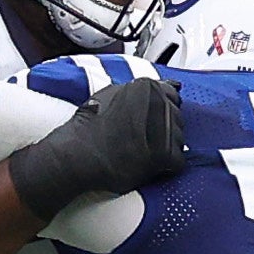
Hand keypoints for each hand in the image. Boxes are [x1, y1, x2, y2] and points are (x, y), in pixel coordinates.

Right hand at [10, 78, 185, 222]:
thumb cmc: (86, 129)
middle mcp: (161, 103)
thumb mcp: (108, 95)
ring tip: (138, 154)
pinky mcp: (164, 154)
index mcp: (149, 87)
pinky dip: (163, 168)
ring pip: (179, 141)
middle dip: (162, 131)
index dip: (159, 113)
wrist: (73, 156)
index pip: (172, 97)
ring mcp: (165, 129)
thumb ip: (138, 90)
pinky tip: (144, 166)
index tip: (146, 124)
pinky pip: (177, 163)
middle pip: (177, 119)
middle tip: (136, 142)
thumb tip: (169, 85)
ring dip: (163, 149)